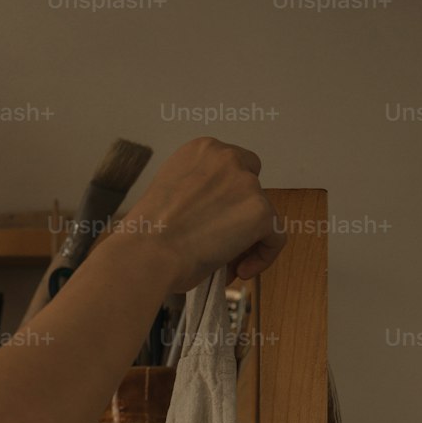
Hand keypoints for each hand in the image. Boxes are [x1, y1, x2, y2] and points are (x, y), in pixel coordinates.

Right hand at [114, 137, 285, 289]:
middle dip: (240, 218)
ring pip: (263, 215)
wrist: (145, 254)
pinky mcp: (259, 211)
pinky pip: (276, 237)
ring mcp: (246, 183)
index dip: (228, 202)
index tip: (213, 226)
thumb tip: (218, 221)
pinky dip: (264, 256)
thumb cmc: (146, 237)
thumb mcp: (170, 196)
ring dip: (248, 241)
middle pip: (252, 189)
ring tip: (224, 267)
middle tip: (222, 248)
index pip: (232, 169)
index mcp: (201, 150)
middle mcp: (226, 157)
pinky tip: (240, 272)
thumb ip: (199, 196)